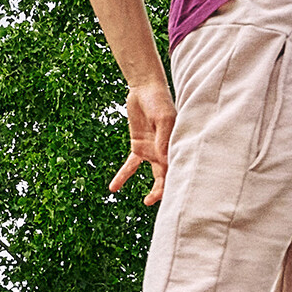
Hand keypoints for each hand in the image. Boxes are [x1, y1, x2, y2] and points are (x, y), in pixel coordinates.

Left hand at [110, 79, 175, 199]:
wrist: (145, 89)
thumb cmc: (159, 101)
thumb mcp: (162, 119)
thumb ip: (163, 139)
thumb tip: (163, 161)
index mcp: (177, 145)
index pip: (178, 168)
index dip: (176, 182)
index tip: (171, 195)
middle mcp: (166, 151)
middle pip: (168, 176)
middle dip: (165, 191)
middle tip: (154, 201)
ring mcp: (152, 151)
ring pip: (154, 175)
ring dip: (152, 190)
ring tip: (146, 202)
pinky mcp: (138, 147)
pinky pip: (130, 166)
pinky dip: (122, 176)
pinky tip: (113, 188)